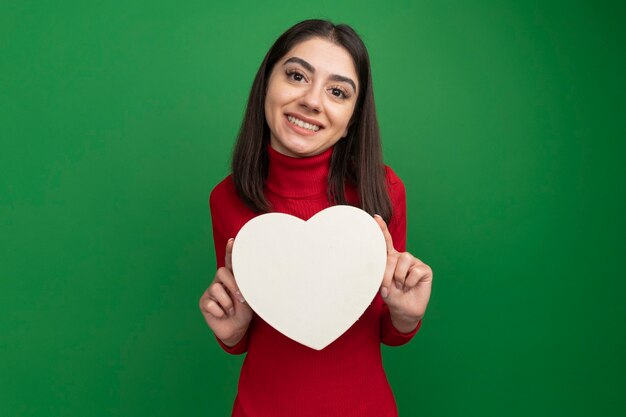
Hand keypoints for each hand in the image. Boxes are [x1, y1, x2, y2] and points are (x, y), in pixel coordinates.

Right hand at [199, 238, 252, 346]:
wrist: (236, 329)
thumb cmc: (244, 312)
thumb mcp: (249, 298)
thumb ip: (246, 286)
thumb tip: (247, 280)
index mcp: (233, 278)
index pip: (230, 261)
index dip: (230, 251)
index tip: (233, 240)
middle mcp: (220, 281)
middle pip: (222, 271)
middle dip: (232, 284)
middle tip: (241, 299)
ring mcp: (211, 291)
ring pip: (216, 288)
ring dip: (228, 303)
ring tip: (231, 311)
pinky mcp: (204, 302)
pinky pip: (211, 303)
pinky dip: (220, 312)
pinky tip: (222, 315)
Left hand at [374, 215, 432, 332]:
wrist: (404, 310)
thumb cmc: (392, 296)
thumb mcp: (382, 284)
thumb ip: (382, 272)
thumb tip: (382, 264)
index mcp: (390, 258)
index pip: (386, 241)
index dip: (382, 229)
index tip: (375, 218)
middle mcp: (402, 257)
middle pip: (392, 256)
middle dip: (386, 274)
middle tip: (386, 288)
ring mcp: (414, 262)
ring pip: (404, 260)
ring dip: (398, 277)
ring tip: (400, 286)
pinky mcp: (424, 269)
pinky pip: (415, 271)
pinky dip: (410, 282)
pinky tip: (410, 286)